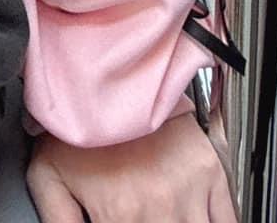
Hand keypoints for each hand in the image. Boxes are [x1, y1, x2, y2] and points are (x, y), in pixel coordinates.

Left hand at [28, 107, 237, 222]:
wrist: (108, 70)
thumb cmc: (78, 119)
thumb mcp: (47, 172)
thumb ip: (57, 219)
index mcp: (120, 214)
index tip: (115, 222)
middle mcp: (160, 207)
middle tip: (142, 214)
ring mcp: (190, 191)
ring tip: (164, 214)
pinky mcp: (212, 173)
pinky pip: (229, 221)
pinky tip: (195, 218)